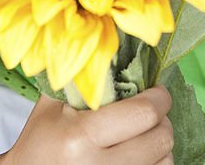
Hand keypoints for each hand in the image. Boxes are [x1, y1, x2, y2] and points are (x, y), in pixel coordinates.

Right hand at [0, 87, 173, 164]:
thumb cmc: (39, 141)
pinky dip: (154, 162)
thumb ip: (84, 79)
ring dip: (160, 145)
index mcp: (81, 137)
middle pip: (160, 140)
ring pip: (165, 162)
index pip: (144, 113)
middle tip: (151, 112)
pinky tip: (140, 154)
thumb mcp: (53, 105)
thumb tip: (119, 52)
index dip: (159, 98)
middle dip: (162, 120)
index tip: (156, 91)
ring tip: (144, 134)